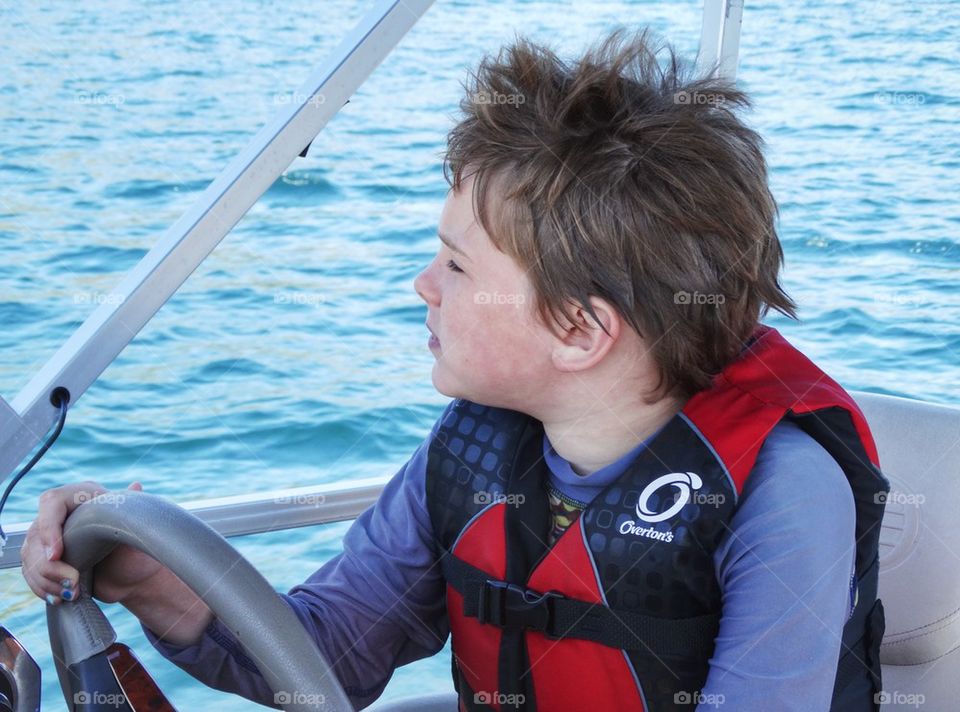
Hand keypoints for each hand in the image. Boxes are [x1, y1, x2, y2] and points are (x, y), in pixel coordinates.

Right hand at [21, 481, 162, 604]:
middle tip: (74, 582)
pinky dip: (43, 588)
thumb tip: (136, 485)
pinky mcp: (45, 559)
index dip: (49, 528)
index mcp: (83, 497)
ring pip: (30, 557)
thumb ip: (131, 512)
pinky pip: (31, 573)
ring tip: (72, 593)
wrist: (133, 573)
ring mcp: (50, 537)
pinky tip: (60, 597)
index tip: (57, 554)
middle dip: (50, 566)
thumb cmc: (136, 546)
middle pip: (36, 535)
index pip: (52, 502)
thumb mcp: (135, 529)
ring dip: (47, 580)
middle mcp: (62, 514)